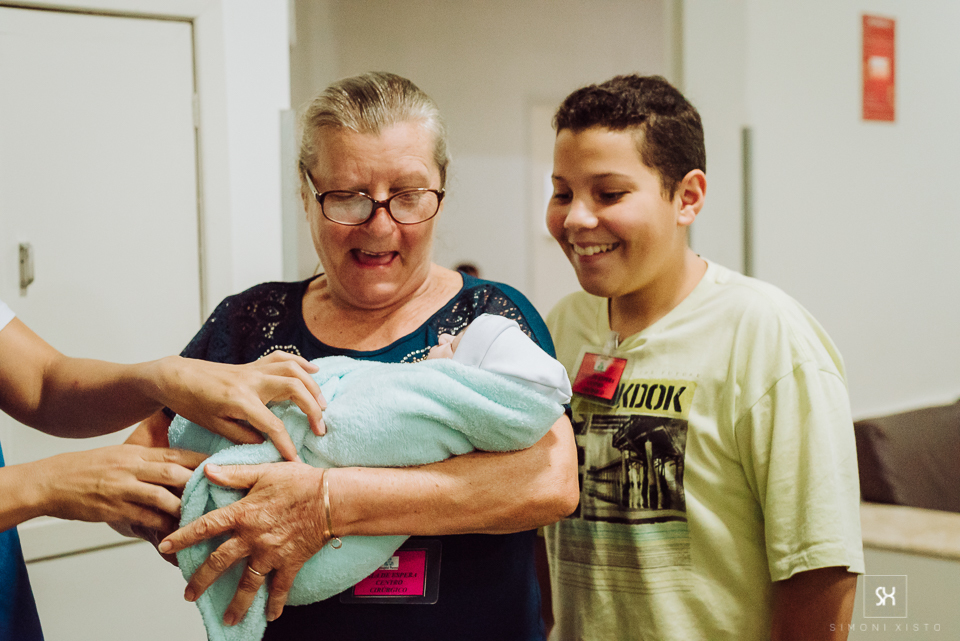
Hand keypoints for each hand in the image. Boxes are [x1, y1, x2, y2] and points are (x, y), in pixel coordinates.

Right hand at [37, 444, 206, 531]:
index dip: (201, 459)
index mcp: (136, 454)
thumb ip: (146, 460)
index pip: (176, 453)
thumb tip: (175, 465)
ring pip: (162, 496)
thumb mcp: (120, 455)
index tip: (222, 464)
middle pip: (174, 472)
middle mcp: (132, 468)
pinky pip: (143, 517)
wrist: (51, 481)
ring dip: (183, 506)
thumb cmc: (87, 468)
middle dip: (198, 482)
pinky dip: (161, 524)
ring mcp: (123, 488)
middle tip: (220, 491)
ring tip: (201, 515)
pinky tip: (175, 531)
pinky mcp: (113, 508)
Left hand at [155, 351, 327, 461]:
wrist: (176, 376)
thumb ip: (242, 435)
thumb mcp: (214, 426)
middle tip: (321, 428)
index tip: (296, 461)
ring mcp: (254, 369)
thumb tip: (266, 444)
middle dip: (313, 409)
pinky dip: (301, 363)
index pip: (273, 425)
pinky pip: (282, 358)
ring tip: (322, 404)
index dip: (287, 445)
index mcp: (240, 401)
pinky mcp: (254, 364)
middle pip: (295, 388)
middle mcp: (252, 381)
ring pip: (294, 369)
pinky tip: (314, 372)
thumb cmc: (192, 404)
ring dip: (313, 386)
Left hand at [158, 462, 329, 625]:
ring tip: (227, 618)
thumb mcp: (264, 471)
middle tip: (189, 594)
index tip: (164, 548)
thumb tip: (207, 470)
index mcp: (243, 513)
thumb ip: (234, 474)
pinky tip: (270, 615)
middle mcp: (252, 537)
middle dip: (201, 580)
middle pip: (219, 562)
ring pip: (247, 583)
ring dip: (236, 603)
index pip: (205, 527)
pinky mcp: (290, 562)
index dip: (182, 537)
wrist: (333, 498)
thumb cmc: (302, 481)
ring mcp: (271, 553)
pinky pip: (280, 588)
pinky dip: (275, 603)